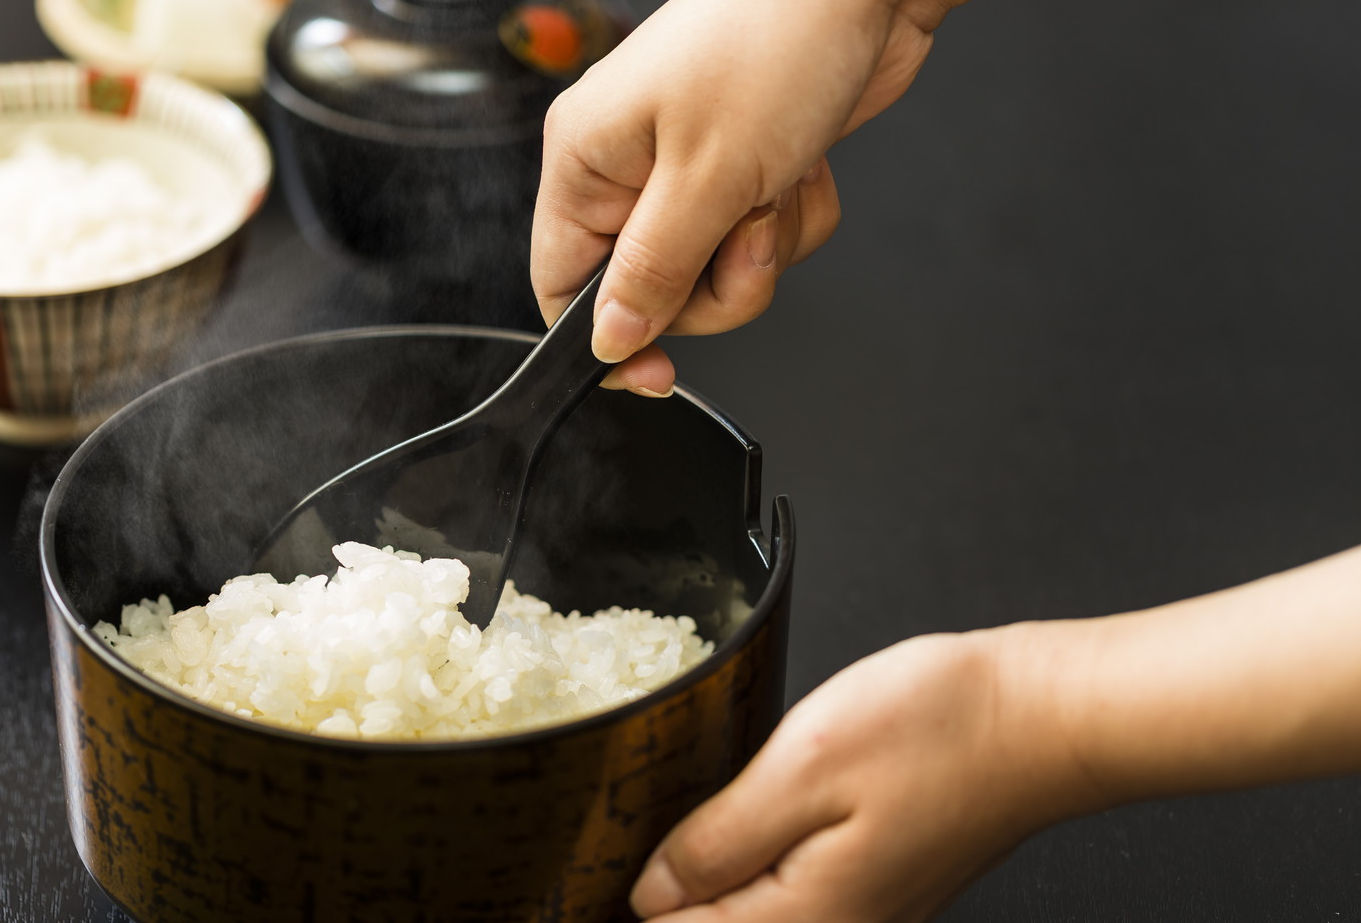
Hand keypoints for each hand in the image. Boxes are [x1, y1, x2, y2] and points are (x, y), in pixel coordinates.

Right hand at [533, 0, 971, 394]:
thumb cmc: (773, 42)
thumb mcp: (704, 178)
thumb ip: (652, 271)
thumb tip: (608, 338)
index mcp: (585, 157)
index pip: (562, 284)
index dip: (608, 336)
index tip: (657, 369)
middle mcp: (627, 162)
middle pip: (650, 291)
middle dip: (714, 281)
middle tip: (744, 232)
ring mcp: (687, 165)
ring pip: (713, 271)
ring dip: (762, 248)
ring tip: (776, 184)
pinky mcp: (742, 166)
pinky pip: (757, 240)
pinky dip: (792, 219)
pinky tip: (801, 169)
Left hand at [630, 544, 1360, 921]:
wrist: (1042, 715)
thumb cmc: (941, 729)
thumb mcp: (802, 767)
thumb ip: (717, 841)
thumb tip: (650, 893)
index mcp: (804, 918)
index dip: (620, 899)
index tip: (575, 867)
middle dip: (664, 891)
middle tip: (620, 834)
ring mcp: (862, 912)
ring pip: (749, 915)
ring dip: (702, 878)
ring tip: (667, 823)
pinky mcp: (877, 885)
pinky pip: (788, 895)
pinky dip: (748, 865)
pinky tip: (734, 817)